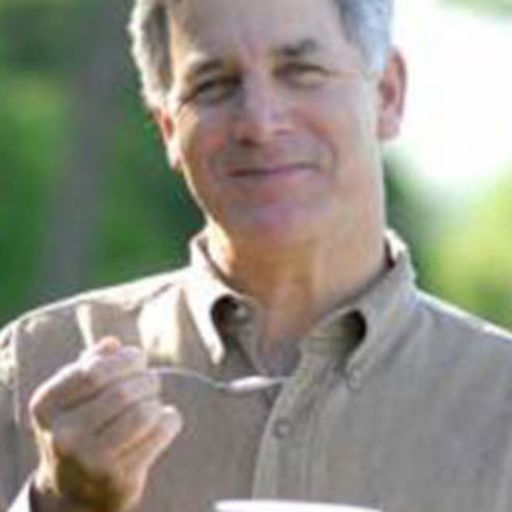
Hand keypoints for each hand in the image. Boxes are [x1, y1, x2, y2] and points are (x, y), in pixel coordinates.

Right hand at [29, 337, 182, 511]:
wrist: (77, 488)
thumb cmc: (82, 426)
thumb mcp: (74, 394)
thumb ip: (91, 363)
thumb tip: (112, 344)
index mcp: (47, 406)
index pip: (94, 372)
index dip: (126, 359)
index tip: (139, 359)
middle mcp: (63, 436)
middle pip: (122, 393)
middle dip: (146, 380)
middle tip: (151, 382)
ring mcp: (89, 461)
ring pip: (143, 413)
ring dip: (156, 401)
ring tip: (153, 403)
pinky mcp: (119, 479)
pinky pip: (161, 433)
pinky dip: (170, 419)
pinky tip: (164, 420)